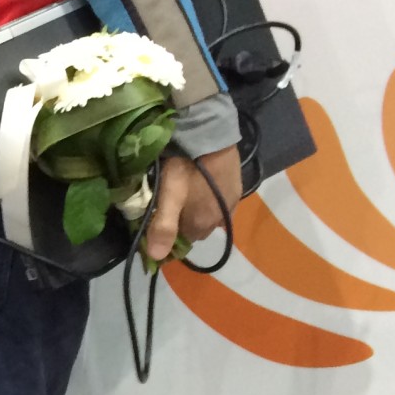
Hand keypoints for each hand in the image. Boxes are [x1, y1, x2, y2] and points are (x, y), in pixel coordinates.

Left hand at [149, 145, 242, 261]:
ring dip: (198, 212)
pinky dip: (211, 203)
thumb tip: (156, 258)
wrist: (211, 137)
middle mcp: (220, 220)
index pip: (182, 242)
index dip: (169, 234)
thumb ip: (163, 226)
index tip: (158, 221)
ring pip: (210, 217)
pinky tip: (202, 189)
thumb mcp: (169, 195)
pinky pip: (221, 205)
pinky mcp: (238, 188)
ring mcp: (232, 204)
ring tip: (185, 196)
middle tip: (170, 205)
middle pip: (196, 230)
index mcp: (202, 225)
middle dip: (183, 223)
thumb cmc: (185, 168)